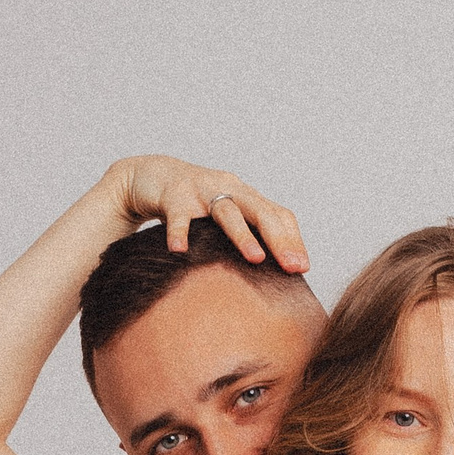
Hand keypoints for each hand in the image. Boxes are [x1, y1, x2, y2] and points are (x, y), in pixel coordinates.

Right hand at [105, 157, 308, 272]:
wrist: (151, 175)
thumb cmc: (194, 205)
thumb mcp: (224, 217)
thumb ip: (245, 238)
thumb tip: (269, 279)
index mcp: (245, 196)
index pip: (278, 214)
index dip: (293, 240)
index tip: (303, 268)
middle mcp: (228, 189)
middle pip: (261, 212)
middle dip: (279, 240)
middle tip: (292, 267)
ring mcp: (201, 190)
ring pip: (226, 211)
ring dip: (242, 235)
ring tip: (255, 259)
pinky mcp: (173, 196)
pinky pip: (178, 216)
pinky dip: (179, 232)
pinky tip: (180, 251)